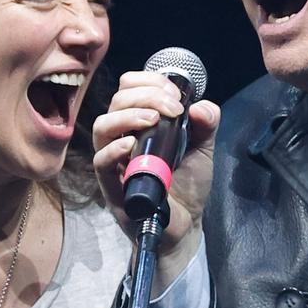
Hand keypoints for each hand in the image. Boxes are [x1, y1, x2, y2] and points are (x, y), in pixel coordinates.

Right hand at [93, 71, 218, 266]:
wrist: (185, 225)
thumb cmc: (187, 184)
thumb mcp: (203, 148)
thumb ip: (206, 124)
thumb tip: (200, 106)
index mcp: (140, 124)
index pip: (129, 89)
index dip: (149, 82)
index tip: (174, 94)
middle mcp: (123, 137)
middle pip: (116, 102)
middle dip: (145, 96)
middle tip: (172, 108)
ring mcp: (115, 162)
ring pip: (102, 127)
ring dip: (127, 116)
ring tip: (153, 119)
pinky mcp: (112, 187)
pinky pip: (100, 163)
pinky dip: (112, 150)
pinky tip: (131, 146)